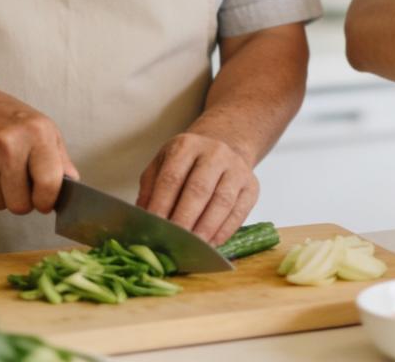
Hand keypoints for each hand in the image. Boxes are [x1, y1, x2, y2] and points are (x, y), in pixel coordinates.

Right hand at [0, 79, 77, 215]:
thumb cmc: (3, 115)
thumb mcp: (41, 127)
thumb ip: (59, 158)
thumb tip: (72, 184)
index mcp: (36, 132)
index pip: (48, 183)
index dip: (47, 200)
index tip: (44, 202)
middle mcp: (9, 143)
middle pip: (20, 203)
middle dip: (21, 200)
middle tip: (19, 184)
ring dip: (0, 195)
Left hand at [137, 132, 258, 246]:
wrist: (224, 146)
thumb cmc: (187, 162)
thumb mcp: (163, 164)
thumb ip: (151, 189)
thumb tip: (142, 220)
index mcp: (186, 146)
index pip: (172, 177)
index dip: (162, 205)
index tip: (153, 229)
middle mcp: (215, 152)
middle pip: (198, 189)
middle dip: (184, 220)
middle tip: (173, 244)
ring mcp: (236, 168)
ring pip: (222, 201)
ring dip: (206, 228)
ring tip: (192, 248)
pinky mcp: (252, 186)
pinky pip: (239, 212)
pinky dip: (224, 231)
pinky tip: (211, 244)